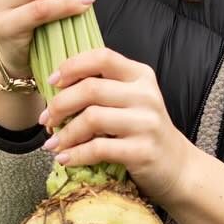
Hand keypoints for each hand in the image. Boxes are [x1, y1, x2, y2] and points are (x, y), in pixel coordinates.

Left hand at [39, 46, 193, 206]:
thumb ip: (103, 87)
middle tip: (47, 119)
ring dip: (65, 133)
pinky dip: (75, 154)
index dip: (72, 66)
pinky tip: (64, 158)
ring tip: (53, 143)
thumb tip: (55, 89)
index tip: (52, 81)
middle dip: (60, 104)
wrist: (177, 166)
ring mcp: (146, 123)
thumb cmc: (144, 130)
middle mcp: (146, 95)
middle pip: (91, 89)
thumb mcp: (131, 100)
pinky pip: (98, 149)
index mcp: (140, 75)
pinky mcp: (142, 151)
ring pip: (92, 118)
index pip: (102, 57)